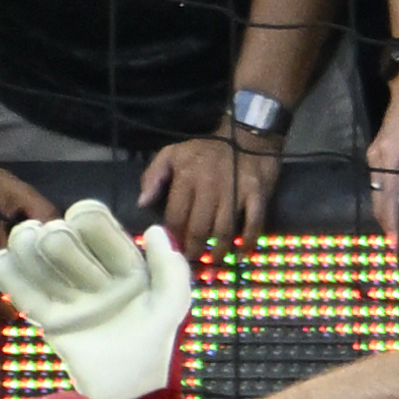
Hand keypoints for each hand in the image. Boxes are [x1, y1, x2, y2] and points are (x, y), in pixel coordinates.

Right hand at [0, 192, 198, 395]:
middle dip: (57, 241)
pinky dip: (6, 272)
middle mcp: (91, 272)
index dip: (87, 220)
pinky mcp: (47, 317)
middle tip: (59, 253)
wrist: (128, 389)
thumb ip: (170, 268)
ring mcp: (66, 294)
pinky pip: (20, 290)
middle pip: (61, 239)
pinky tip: (2, 261)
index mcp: (121, 262)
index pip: (95, 223)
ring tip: (25, 242)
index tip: (85, 229)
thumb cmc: (152, 343)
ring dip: (25, 244)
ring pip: (35, 257)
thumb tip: (154, 230)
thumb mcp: (170, 304)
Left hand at [140, 128, 281, 259]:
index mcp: (186, 177)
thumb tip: (142, 203)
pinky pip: (253, 222)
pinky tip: (241, 254)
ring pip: (223, 230)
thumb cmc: (205, 149)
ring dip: (217, 251)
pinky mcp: (257, 193)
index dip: (173, 238)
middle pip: (198, 228)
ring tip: (212, 263)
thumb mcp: (172, 154)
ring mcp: (235, 190)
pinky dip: (248, 241)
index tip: (172, 252)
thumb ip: (153, 176)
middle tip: (192, 264)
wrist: (245, 135)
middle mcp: (209, 186)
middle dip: (193, 250)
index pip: (175, 216)